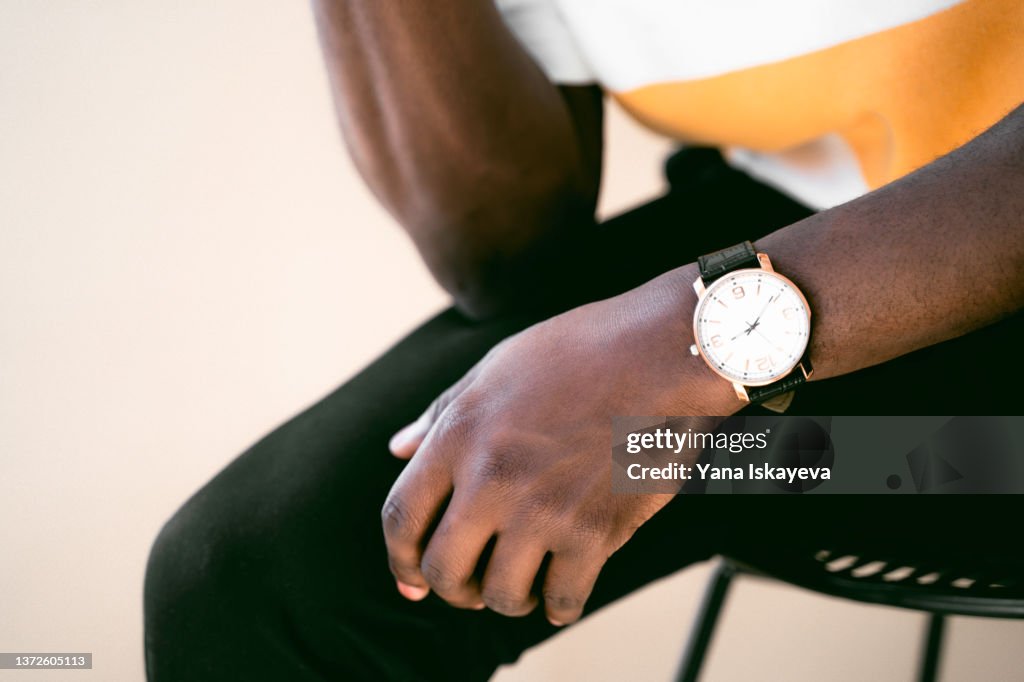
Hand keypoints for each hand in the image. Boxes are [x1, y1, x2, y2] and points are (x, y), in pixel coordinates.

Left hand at [381, 267, 739, 625]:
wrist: (662, 351)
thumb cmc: (580, 350)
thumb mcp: (495, 367)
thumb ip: (442, 413)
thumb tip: (398, 447)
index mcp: (460, 434)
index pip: (401, 517)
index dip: (399, 559)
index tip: (410, 579)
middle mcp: (492, 478)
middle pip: (443, 568)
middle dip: (450, 590)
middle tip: (468, 590)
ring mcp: (543, 509)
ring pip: (501, 595)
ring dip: (506, 600)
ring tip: (519, 588)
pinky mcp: (595, 530)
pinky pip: (563, 599)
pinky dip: (559, 607)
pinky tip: (560, 595)